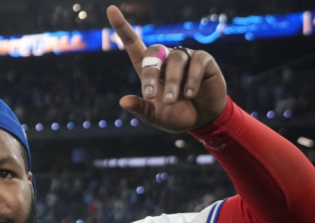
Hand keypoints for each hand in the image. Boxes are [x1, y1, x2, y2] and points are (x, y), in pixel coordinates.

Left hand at [107, 6, 226, 131]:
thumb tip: (123, 102)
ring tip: (172, 101)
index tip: (110, 9)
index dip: (122, 27)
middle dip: (150, 73)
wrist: (203, 120)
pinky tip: (190, 94)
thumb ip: (140, 109)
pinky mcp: (203, 60)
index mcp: (149, 69)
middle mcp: (165, 59)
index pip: (133, 44)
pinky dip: (190, 80)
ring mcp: (185, 57)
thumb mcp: (155, 116)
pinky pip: (195, 63)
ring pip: (174, 59)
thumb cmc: (176, 115)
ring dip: (172, 82)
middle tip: (151, 94)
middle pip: (153, 52)